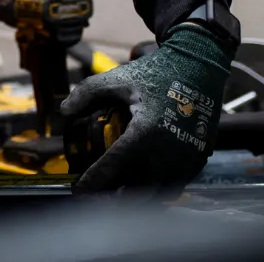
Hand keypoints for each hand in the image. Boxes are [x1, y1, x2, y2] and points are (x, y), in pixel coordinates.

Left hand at [60, 24, 232, 192]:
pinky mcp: (198, 159)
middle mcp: (167, 151)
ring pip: (157, 192)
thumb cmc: (157, 71)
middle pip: (136, 191)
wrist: (200, 65)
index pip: (113, 167)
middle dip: (113, 197)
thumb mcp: (119, 77)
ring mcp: (186, 158)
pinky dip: (158, 188)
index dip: (93, 182)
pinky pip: (176, 185)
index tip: (78, 190)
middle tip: (96, 196)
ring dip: (136, 195)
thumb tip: (64, 110)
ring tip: (118, 193)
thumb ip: (88, 92)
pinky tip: (144, 183)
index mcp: (145, 132)